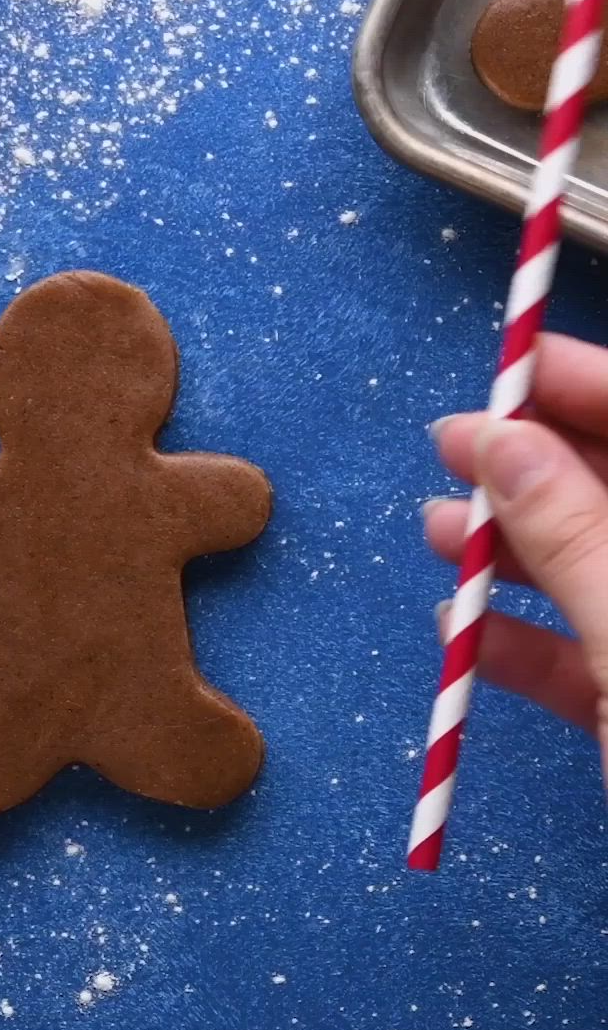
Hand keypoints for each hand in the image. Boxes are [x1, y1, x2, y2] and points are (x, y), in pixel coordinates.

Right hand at [424, 332, 607, 778]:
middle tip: (448, 452)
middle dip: (533, 471)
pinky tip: (463, 636)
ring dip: (511, 557)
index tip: (507, 366)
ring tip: (438, 535)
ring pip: (597, 578)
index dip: (585, 385)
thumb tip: (497, 439)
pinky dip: (520, 649)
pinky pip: (585, 663)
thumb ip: (574, 533)